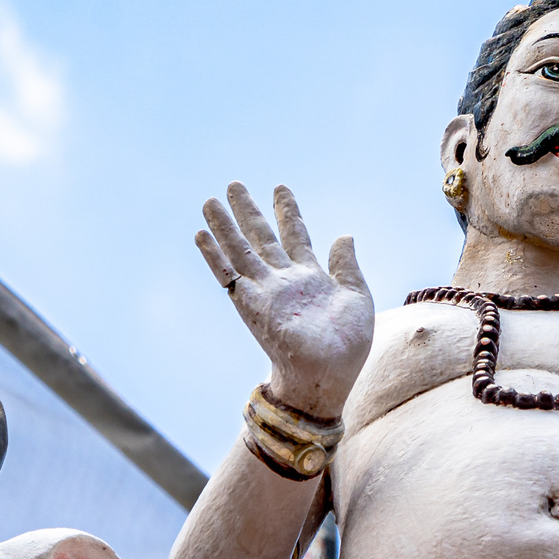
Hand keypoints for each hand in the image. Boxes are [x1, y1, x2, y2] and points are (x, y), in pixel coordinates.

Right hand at [197, 182, 373, 418]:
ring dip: (225, 226)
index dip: (287, 212)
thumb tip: (343, 235)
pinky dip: (214, 254)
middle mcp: (283, 280)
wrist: (327, 373)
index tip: (280, 188)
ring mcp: (265, 291)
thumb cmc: (346, 344)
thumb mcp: (356, 296)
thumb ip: (346, 265)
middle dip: (248, 211)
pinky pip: (228, 274)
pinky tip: (201, 234)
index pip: (295, 235)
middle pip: (261, 237)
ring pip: (240, 250)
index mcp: (310, 277)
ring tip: (211, 200)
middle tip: (234, 185)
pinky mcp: (250, 303)